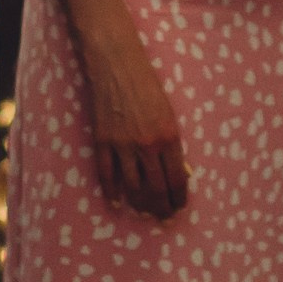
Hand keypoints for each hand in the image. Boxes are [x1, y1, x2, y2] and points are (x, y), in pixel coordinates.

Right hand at [80, 25, 188, 218]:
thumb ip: (172, 143)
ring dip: (140, 204)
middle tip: (164, 217)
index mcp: (169, 136)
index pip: (177, 179)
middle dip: (162, 207)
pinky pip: (107, 175)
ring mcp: (123, 145)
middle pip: (156, 188)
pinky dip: (112, 192)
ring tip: (145, 213)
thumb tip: (178, 172)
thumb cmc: (148, 85)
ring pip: (132, 187)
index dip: (179, 197)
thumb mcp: (168, 112)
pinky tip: (117, 202)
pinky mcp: (103, 141)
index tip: (179, 206)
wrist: (117, 64)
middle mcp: (147, 145)